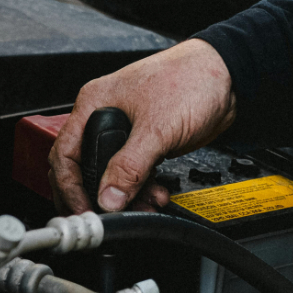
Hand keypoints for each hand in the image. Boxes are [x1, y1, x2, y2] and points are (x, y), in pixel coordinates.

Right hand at [48, 39, 236, 212]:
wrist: (228, 77)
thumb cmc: (190, 79)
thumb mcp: (156, 128)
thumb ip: (130, 166)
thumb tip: (109, 196)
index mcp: (93, 104)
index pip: (64, 153)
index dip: (68, 185)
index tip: (82, 209)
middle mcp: (103, 116)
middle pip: (84, 166)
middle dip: (95, 194)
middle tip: (103, 215)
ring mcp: (125, 130)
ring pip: (111, 173)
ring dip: (125, 195)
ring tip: (141, 206)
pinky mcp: (146, 142)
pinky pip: (134, 173)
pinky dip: (142, 188)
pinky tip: (155, 194)